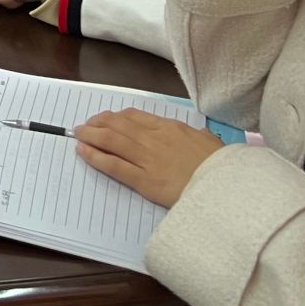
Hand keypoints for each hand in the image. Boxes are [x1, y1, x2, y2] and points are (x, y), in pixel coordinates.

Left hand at [75, 109, 226, 208]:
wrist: (227, 188)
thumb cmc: (224, 168)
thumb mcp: (212, 144)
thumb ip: (200, 139)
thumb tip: (200, 137)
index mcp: (172, 128)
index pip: (136, 116)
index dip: (116, 117)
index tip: (106, 118)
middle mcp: (155, 139)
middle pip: (118, 125)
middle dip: (98, 124)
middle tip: (85, 125)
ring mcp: (148, 159)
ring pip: (111, 141)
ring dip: (91, 136)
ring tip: (78, 134)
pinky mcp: (144, 181)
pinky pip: (114, 166)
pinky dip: (96, 157)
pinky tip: (83, 152)